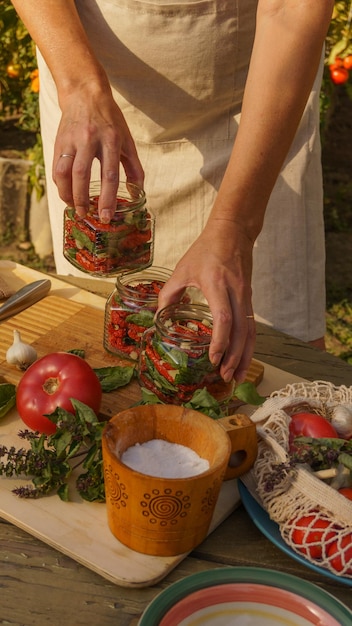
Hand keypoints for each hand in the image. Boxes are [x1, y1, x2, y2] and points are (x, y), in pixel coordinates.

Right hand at [52, 82, 143, 222]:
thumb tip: (138, 195)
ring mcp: (72, 140)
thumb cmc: (110, 121)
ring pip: (64, 172)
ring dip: (68, 194)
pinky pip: (56, 167)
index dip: (107, 198)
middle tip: (87, 215)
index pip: (109, 174)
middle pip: (83, 175)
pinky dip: (60, 185)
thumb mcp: (127, 141)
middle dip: (83, 199)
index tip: (106, 215)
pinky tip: (67, 194)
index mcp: (111, 140)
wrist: (85, 93)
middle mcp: (90, 139)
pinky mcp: (59, 141)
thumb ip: (135, 169)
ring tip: (75, 208)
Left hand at [157, 219, 255, 382]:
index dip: (220, 339)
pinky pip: (251, 327)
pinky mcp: (250, 299)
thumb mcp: (182, 269)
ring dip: (244, 356)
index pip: (223, 316)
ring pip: (250, 332)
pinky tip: (242, 360)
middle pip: (240, 330)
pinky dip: (248, 346)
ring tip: (236, 377)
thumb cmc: (206, 250)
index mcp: (216, 284)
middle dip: (234, 357)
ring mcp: (246, 296)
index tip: (213, 357)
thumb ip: (169, 293)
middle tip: (224, 377)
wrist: (233, 232)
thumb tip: (159, 317)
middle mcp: (235, 292)